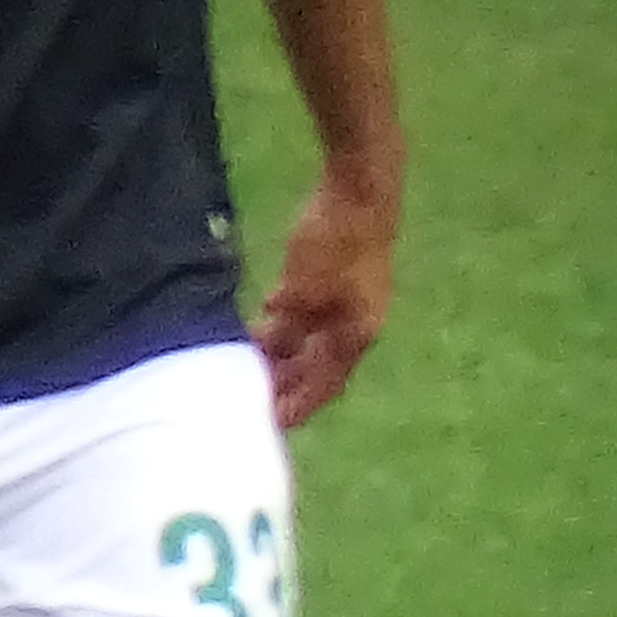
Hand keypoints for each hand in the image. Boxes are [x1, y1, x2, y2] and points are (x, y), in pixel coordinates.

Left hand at [252, 172, 397, 425]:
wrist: (362, 192)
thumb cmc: (333, 240)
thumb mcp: (303, 287)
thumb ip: (288, 324)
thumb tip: (270, 351)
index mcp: (355, 335)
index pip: (324, 385)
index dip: (298, 405)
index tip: (271, 424)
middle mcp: (359, 325)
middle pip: (320, 366)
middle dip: (290, 383)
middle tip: (255, 399)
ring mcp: (354, 302)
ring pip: (316, 340)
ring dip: (288, 355)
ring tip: (256, 366)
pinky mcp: (344, 278)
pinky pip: (314, 316)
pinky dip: (291, 327)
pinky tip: (269, 322)